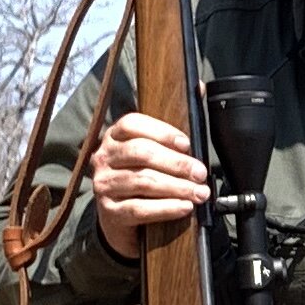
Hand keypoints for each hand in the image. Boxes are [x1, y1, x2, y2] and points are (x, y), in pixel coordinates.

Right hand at [91, 109, 211, 256]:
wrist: (121, 217)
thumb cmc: (144, 177)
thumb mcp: (155, 150)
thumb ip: (175, 124)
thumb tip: (200, 87)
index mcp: (116, 136)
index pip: (133, 124)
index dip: (162, 132)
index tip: (187, 143)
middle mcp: (104, 156)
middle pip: (141, 153)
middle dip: (177, 163)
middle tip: (201, 173)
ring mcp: (104, 184)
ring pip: (143, 181)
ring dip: (177, 187)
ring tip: (199, 193)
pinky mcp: (109, 211)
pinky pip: (139, 208)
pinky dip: (166, 208)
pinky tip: (184, 207)